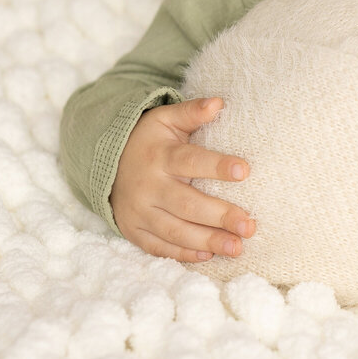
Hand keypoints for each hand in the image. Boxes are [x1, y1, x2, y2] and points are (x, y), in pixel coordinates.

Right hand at [110, 97, 256, 261]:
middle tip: (249, 225)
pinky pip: (160, 247)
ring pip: (175, 231)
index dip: (217, 166)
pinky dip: (183, 253)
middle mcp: (148, 186)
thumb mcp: (166, 120)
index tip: (245, 171)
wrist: (108, 164)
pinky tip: (209, 256)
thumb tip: (219, 102)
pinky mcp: (135, 231)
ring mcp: (139, 212)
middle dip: (219, 215)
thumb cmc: (150, 141)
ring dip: (207, 241)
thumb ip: (192, 112)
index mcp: (160, 156)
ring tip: (237, 248)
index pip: (190, 161)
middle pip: (186, 204)